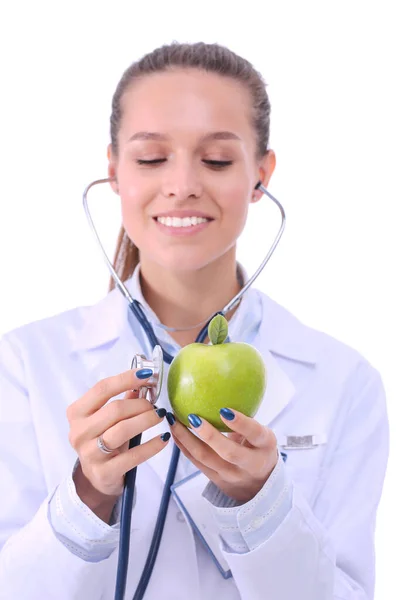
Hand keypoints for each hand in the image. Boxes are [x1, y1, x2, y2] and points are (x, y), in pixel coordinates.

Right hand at [67, 369, 169, 517]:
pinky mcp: (104, 472)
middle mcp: (78, 432)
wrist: (96, 478)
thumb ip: (123, 399)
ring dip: (146, 420)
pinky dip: (152, 445)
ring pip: (122, 430)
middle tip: (155, 405)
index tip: (147, 375)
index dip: (125, 379)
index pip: (101, 389)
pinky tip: (164, 438)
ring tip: (160, 416)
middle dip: (140, 404)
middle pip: (114, 410)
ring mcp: (89, 454)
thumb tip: (144, 380)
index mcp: (77, 413)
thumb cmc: (104, 440)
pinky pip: (133, 456)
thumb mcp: (108, 419)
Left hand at [169, 408, 277, 503]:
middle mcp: (249, 464)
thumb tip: (224, 386)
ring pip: (206, 458)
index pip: (255, 434)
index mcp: (265, 446)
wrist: (260, 485)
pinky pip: (196, 462)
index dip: (241, 423)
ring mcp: (232, 474)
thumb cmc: (258, 449)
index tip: (225, 410)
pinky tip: (174, 432)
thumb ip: (246, 419)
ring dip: (187, 438)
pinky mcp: (216, 479)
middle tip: (193, 416)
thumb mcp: (262, 435)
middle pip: (228, 451)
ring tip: (174, 421)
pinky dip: (183, 446)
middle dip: (208, 435)